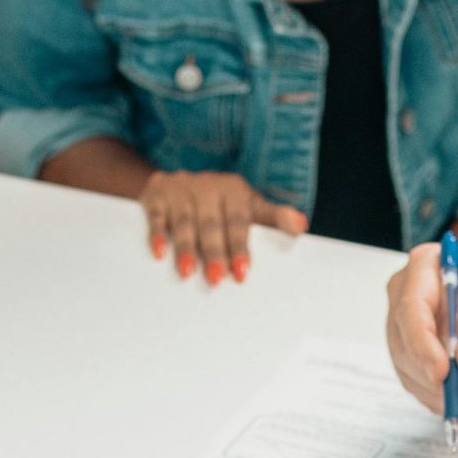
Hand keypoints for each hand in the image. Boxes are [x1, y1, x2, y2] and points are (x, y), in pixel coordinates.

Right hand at [141, 171, 306, 283]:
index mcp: (233, 190)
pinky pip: (156, 215)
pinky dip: (157, 234)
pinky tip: (159, 253)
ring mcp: (180, 190)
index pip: (238, 221)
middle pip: (211, 224)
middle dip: (213, 252)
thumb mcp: (248, 203)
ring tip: (187, 273)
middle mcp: (206, 187)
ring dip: (185, 248)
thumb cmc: (220, 200)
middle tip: (216, 279)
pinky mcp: (156, 195)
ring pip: (184, 222)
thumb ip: (274, 216)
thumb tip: (301, 226)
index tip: (242, 273)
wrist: (176, 178)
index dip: (239, 247)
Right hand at [384, 244, 457, 429]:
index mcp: (428, 269)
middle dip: (444, 382)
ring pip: (416, 380)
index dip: (422, 344)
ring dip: (456, 401)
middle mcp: (409, 301)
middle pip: (407, 350)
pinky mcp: (417, 366)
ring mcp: (409, 336)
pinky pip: (429, 396)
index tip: (442, 372)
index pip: (411, 308)